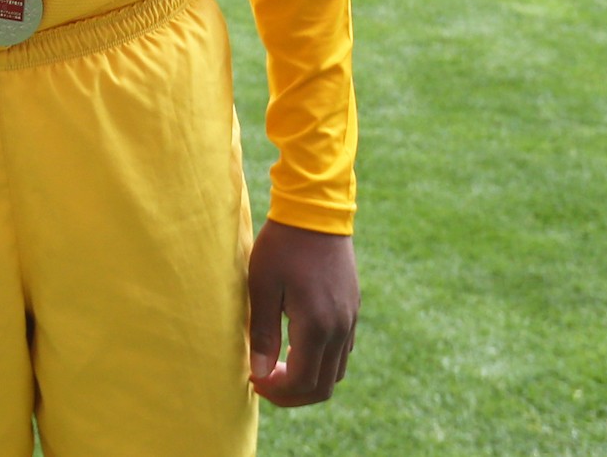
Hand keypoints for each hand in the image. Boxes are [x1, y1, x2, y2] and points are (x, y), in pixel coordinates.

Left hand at [247, 219, 357, 406]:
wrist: (316, 212)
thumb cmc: (282, 246)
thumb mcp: (262, 286)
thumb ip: (262, 333)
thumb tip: (259, 373)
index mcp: (317, 326)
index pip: (303, 382)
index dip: (277, 392)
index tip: (253, 380)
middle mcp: (340, 329)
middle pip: (323, 387)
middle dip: (292, 395)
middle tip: (263, 384)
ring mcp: (351, 320)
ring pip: (336, 372)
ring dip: (308, 380)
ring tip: (277, 369)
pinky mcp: (353, 309)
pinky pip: (342, 351)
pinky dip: (321, 362)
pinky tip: (296, 349)